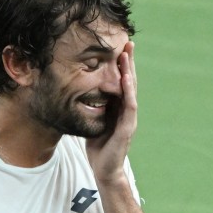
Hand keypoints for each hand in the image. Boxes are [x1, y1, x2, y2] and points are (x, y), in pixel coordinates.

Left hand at [86, 41, 137, 182]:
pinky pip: (129, 106)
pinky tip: (125, 79)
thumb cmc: (99, 147)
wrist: (105, 170)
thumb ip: (94, 107)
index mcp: (119, 109)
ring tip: (126, 55)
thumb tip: (81, 91)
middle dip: (129, 62)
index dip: (122, 65)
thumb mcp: (95, 121)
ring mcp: (129, 119)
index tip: (120, 47)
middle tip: (128, 42)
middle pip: (129, 82)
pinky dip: (128, 91)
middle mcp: (127, 111)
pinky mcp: (127, 129)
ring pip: (131, 91)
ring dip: (129, 72)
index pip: (122, 83)